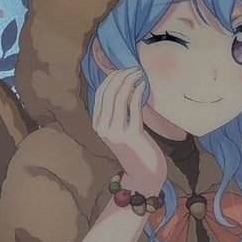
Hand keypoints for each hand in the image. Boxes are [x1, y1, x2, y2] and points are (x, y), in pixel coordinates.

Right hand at [90, 66, 167, 193]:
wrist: (144, 173)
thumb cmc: (135, 147)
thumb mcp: (121, 128)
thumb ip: (118, 110)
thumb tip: (122, 83)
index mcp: (98, 125)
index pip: (100, 95)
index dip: (111, 79)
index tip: (122, 69)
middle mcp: (103, 128)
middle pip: (108, 94)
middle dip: (121, 77)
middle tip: (133, 68)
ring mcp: (116, 132)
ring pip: (119, 99)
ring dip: (130, 82)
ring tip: (139, 74)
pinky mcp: (131, 135)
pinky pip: (134, 108)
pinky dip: (138, 93)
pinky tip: (143, 86)